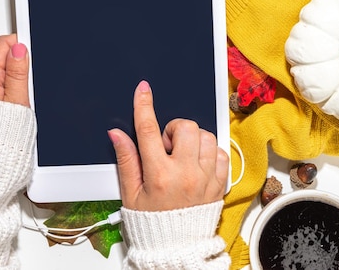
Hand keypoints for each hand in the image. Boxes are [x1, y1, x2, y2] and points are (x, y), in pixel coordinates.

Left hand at [0, 34, 29, 106]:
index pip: (2, 44)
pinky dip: (14, 79)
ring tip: (26, 86)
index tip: (32, 45)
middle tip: (31, 73)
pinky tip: (20, 90)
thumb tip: (19, 49)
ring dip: (18, 70)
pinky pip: (3, 77)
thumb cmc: (3, 128)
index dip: (20, 43)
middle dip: (20, 58)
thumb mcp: (16, 100)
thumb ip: (17, 73)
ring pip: (5, 65)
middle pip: (3, 53)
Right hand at [108, 80, 228, 211]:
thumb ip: (126, 159)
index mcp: (159, 176)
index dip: (144, 106)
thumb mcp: (130, 192)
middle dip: (173, 129)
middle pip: (185, 127)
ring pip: (206, 136)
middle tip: (166, 146)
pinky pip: (221, 153)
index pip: (148, 131)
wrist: (176, 247)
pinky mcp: (220, 184)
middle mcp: (185, 175)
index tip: (143, 90)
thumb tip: (117, 134)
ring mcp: (206, 179)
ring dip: (193, 140)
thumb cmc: (151, 221)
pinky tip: (197, 163)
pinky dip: (210, 152)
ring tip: (182, 156)